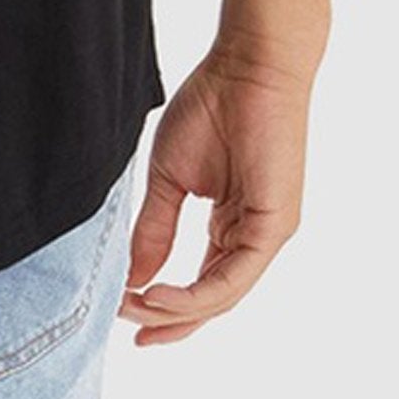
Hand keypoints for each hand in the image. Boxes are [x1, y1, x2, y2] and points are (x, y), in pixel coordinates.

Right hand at [117, 40, 314, 345]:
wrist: (247, 67)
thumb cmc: (212, 107)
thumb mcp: (170, 177)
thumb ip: (155, 228)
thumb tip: (133, 275)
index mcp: (232, 225)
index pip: (202, 283)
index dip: (165, 307)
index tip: (125, 315)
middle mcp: (252, 237)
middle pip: (213, 299)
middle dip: (170, 320)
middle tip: (130, 331)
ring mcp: (267, 234)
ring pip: (224, 295)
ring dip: (178, 310)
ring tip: (136, 309)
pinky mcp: (273, 226)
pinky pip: (235, 277)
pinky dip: (199, 294)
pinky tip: (162, 295)